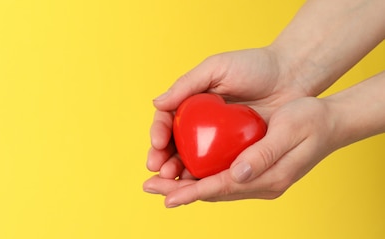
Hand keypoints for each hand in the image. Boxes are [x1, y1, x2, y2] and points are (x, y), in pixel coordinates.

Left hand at [144, 97, 339, 206]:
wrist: (331, 120)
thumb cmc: (312, 121)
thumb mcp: (289, 131)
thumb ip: (263, 155)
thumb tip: (236, 173)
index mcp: (268, 178)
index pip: (222, 187)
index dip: (192, 192)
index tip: (168, 197)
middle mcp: (259, 182)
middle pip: (212, 190)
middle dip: (179, 190)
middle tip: (149, 187)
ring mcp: (256, 177)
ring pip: (214, 185)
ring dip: (186, 184)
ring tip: (158, 181)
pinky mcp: (252, 168)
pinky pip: (222, 176)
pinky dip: (200, 175)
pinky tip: (183, 169)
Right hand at [148, 48, 308, 180]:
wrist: (292, 77)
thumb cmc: (254, 66)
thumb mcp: (216, 68)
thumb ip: (186, 84)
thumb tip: (157, 103)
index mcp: (190, 105)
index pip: (166, 123)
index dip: (159, 134)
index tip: (158, 144)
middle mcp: (199, 127)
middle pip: (174, 148)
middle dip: (163, 162)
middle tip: (161, 171)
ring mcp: (217, 143)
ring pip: (192, 163)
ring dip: (179, 176)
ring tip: (175, 182)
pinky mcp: (237, 156)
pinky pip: (218, 171)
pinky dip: (207, 180)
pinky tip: (199, 187)